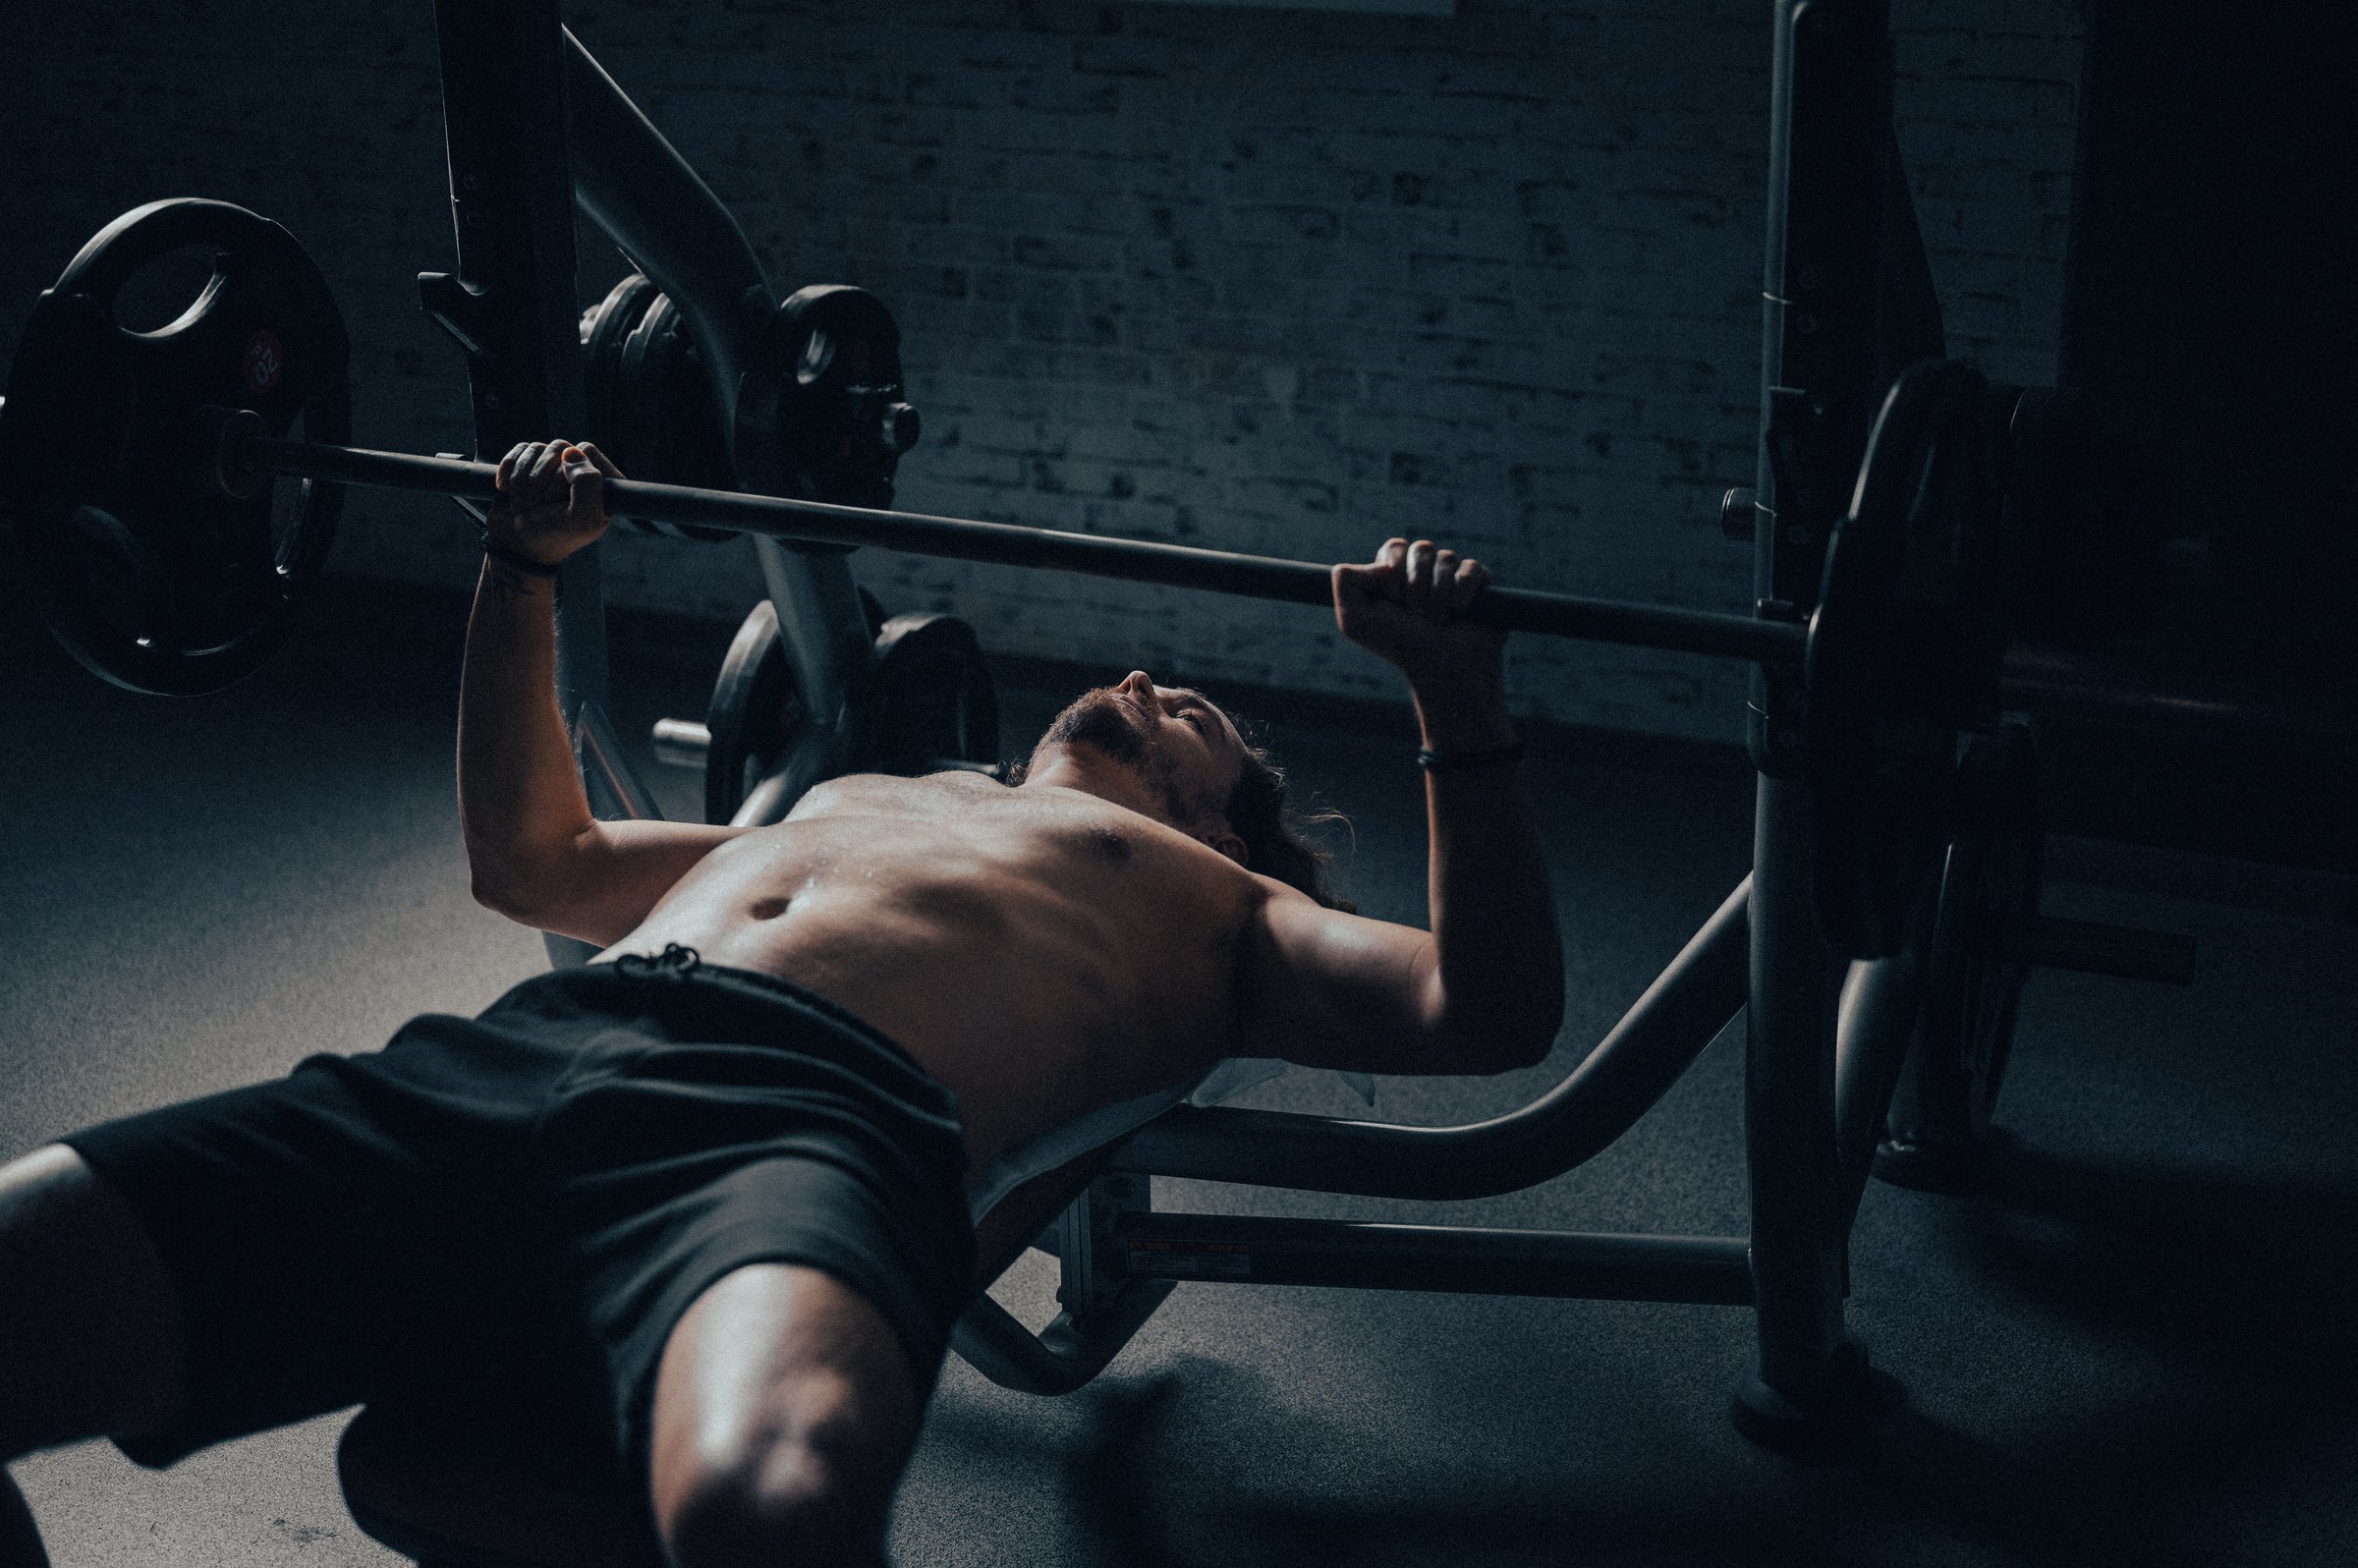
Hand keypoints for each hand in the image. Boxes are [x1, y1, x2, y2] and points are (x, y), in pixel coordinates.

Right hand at [485, 439, 620, 566]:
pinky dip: (508, 469)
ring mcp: (552, 468)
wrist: (516, 547)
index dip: (571, 472)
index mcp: (601, 485)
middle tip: (538, 506)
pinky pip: (518, 450)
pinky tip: (506, 489)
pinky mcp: (527, 465)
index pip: (588, 451)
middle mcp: (578, 473)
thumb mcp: (582, 519)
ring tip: (523, 504)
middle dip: (543, 478)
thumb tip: (571, 452)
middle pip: (561, 448)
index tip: (563, 498)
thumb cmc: (554, 537)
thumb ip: (588, 484)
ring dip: (524, 478)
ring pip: (538, 448)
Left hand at [1332, 537, 1505, 687]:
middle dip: (1416, 584)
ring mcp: (1452, 575)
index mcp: (1395, 573)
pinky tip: (1460, 611)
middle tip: (1416, 614)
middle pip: (1421, 549)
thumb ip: (1344, 580)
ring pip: (1446, 558)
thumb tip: (1381, 562)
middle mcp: (1424, 570)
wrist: (1441, 668)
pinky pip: (1470, 569)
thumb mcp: (1354, 618)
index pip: (1395, 548)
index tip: (1392, 600)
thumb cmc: (1398, 644)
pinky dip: (1461, 592)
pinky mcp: (1479, 582)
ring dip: (1437, 595)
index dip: (1393, 570)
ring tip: (1438, 620)